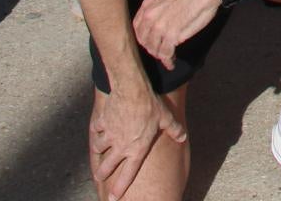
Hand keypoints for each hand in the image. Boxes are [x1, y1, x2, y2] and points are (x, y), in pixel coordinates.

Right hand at [89, 83, 185, 199]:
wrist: (132, 90)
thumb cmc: (150, 106)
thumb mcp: (166, 118)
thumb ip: (174, 130)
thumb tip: (183, 137)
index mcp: (136, 149)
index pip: (127, 174)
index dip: (119, 188)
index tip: (112, 198)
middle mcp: (120, 146)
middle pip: (107, 166)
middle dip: (101, 174)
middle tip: (99, 177)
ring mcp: (109, 135)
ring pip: (98, 148)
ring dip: (98, 150)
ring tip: (99, 150)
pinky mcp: (102, 123)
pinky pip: (96, 130)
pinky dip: (96, 130)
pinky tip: (98, 128)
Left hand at [132, 0, 220, 68]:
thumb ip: (158, 11)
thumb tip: (160, 26)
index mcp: (147, 5)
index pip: (138, 27)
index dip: (143, 38)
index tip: (150, 42)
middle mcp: (150, 16)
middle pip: (144, 40)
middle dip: (152, 49)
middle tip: (160, 52)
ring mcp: (159, 27)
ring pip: (154, 48)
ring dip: (160, 56)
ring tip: (167, 59)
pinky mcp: (171, 35)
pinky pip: (166, 53)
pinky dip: (168, 61)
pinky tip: (171, 63)